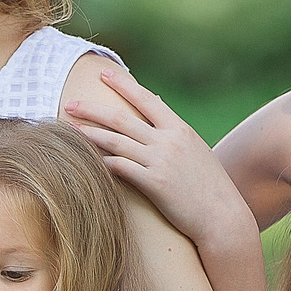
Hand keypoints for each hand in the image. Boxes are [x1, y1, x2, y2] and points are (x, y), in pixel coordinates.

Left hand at [63, 69, 258, 255]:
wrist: (223, 216)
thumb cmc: (209, 185)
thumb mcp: (195, 148)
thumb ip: (173, 127)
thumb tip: (157, 101)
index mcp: (180, 129)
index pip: (146, 99)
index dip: (123, 85)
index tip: (103, 74)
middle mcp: (169, 141)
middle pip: (122, 118)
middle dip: (93, 109)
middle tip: (70, 103)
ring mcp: (161, 161)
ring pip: (115, 141)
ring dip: (89, 133)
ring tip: (68, 128)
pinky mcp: (154, 184)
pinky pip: (120, 167)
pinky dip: (101, 161)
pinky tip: (83, 159)